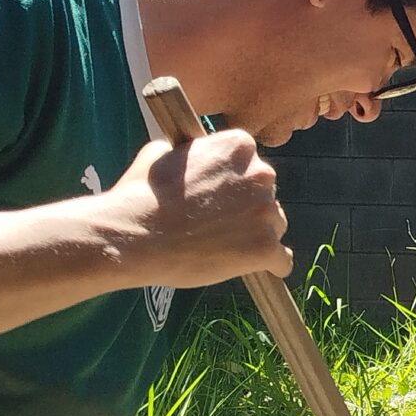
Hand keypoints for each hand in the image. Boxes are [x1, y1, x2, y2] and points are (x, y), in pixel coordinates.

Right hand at [103, 130, 289, 285]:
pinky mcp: (265, 247)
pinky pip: (282, 261)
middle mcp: (261, 174)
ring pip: (275, 226)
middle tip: (218, 225)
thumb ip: (187, 152)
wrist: (134, 236)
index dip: (233, 185)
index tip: (218, 198)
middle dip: (247, 210)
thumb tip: (183, 151)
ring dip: (256, 237)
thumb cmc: (142, 196)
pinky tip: (259, 269)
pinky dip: (271, 266)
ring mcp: (266, 212)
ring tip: (224, 248)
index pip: (251, 167)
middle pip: (266, 195)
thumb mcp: (161, 154)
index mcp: (239, 146)